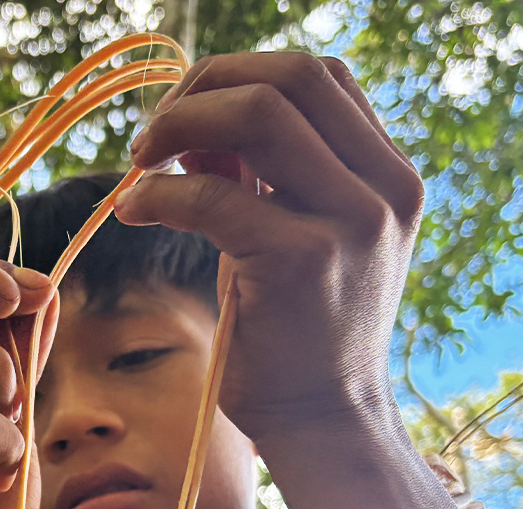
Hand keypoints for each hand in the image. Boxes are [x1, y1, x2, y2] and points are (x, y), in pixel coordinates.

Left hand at [114, 51, 423, 442]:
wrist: (322, 419)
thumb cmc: (298, 329)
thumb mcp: (298, 234)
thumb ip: (268, 174)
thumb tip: (196, 118)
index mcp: (390, 175)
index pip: (320, 77)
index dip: (242, 77)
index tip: (190, 116)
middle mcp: (383, 189)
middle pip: (292, 76)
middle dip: (208, 87)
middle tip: (155, 135)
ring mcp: (349, 222)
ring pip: (258, 114)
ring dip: (181, 124)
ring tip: (141, 163)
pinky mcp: (300, 260)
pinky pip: (211, 195)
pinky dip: (157, 194)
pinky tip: (133, 212)